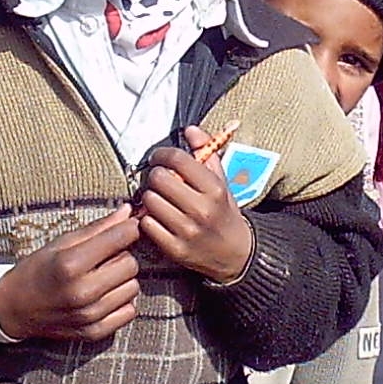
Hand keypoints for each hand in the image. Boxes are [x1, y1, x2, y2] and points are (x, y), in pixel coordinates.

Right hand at [0, 207, 143, 341]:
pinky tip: (103, 297)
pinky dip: (120, 303)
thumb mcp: (62, 242)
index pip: (122, 237)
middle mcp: (82, 292)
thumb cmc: (38, 269)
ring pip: (133, 288)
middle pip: (131, 264)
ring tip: (101, 278)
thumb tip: (129, 211)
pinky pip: (129, 311)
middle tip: (103, 259)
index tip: (123, 229)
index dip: (127, 229)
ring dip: (121, 281)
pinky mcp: (93, 333)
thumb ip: (98, 228)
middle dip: (122, 256)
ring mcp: (88, 315)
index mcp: (71, 263)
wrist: (14, 308)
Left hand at [139, 126, 253, 282]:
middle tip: (160, 179)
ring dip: (151, 197)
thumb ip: (207, 152)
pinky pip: (147, 225)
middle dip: (156, 175)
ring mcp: (187, 231)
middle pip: (159, 178)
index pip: (178, 159)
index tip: (159, 157)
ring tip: (160, 199)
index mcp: (215, 189)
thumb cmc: (224, 212)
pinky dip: (149, 219)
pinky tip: (158, 217)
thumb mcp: (221, 181)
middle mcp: (202, 210)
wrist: (235, 253)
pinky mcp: (175, 249)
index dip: (162, 154)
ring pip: (150, 201)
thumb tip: (190, 129)